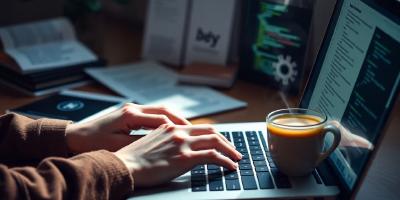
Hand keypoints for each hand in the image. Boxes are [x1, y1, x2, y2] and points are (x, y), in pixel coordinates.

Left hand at [65, 103, 190, 153]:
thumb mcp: (118, 146)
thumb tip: (161, 142)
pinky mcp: (129, 113)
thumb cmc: (92, 142)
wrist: (74, 137)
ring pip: (160, 111)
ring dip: (174, 119)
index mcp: (130, 114)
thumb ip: (140, 143)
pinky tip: (171, 129)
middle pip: (164, 110)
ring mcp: (131, 109)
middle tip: (195, 130)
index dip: (177, 127)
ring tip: (187, 129)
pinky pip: (153, 115)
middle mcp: (133, 108)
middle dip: (180, 120)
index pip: (161, 118)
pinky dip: (164, 121)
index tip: (190, 134)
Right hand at [114, 124, 241, 186]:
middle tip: (233, 150)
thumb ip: (165, 142)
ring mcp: (182, 144)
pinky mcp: (185, 157)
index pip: (199, 127)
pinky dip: (226, 161)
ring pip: (216, 141)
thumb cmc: (132, 159)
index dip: (213, 135)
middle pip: (211, 131)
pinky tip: (230, 167)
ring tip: (237, 158)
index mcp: (170, 128)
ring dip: (230, 150)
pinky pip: (213, 156)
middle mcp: (178, 132)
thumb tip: (175, 149)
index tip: (221, 142)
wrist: (123, 166)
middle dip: (226, 141)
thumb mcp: (150, 143)